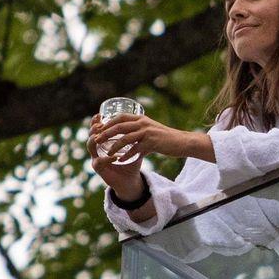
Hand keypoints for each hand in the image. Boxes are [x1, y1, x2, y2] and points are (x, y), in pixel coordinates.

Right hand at [87, 116, 144, 198]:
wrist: (131, 180)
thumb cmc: (131, 162)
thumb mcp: (132, 146)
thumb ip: (133, 135)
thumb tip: (142, 119)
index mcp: (103, 143)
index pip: (95, 130)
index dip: (94, 122)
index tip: (99, 114)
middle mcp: (97, 150)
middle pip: (90, 135)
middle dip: (93, 128)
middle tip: (100, 124)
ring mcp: (96, 159)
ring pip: (90, 146)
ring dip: (95, 140)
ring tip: (101, 135)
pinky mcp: (99, 169)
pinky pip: (99, 162)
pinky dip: (107, 158)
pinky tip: (115, 156)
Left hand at [90, 114, 213, 167]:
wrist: (181, 142)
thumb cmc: (165, 137)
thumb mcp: (150, 129)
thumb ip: (139, 129)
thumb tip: (126, 131)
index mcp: (141, 118)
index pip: (120, 117)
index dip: (108, 123)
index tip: (98, 129)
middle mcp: (143, 123)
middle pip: (119, 126)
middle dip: (106, 133)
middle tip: (97, 140)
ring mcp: (147, 132)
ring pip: (126, 138)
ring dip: (114, 146)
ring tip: (107, 154)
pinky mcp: (152, 143)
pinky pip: (136, 150)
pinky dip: (127, 156)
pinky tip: (120, 161)